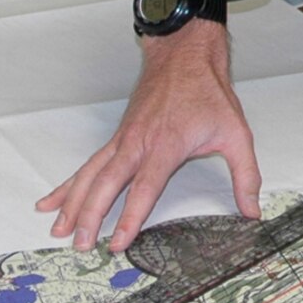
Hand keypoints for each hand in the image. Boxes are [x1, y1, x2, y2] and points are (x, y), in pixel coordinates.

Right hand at [36, 0, 257, 250]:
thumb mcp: (237, 133)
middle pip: (107, 185)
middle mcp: (137, 144)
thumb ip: (245, 175)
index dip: (130, 218)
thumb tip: (252, 210)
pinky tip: (50, 201)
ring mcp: (122, 140)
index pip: (144, 188)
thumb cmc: (209, 94)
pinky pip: (88, 165)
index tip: (117, 244)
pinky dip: (68, 185)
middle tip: (82, 247)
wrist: (184, 55)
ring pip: (90, 176)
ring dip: (73, 204)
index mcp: (166, 146)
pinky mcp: (116, 137)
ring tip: (57, 231)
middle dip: (91, 218)